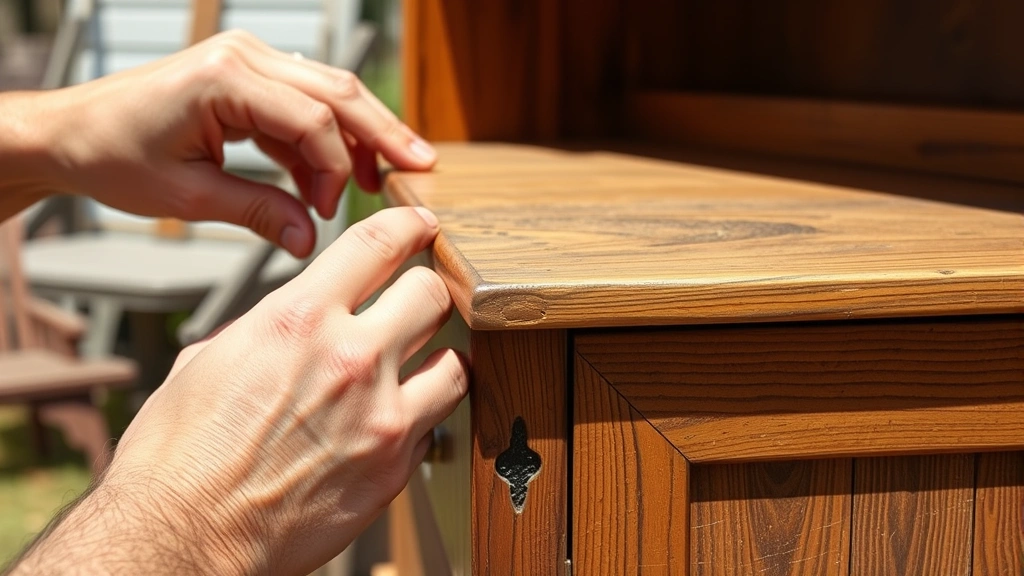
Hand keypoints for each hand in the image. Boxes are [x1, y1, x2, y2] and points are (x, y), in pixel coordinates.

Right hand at [9, 207, 467, 575]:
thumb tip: (295, 318)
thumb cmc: (181, 456)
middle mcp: (350, 360)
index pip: (378, 244)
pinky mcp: (395, 467)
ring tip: (418, 361)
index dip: (408, 224)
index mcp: (298, 320)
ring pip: (455, 359)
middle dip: (423, 290)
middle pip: (431, 293)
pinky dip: (424, 413)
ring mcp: (381, 416)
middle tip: (414, 299)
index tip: (420, 225)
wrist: (184, 536)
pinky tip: (398, 415)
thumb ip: (269, 325)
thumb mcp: (208, 359)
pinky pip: (436, 422)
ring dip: (437, 354)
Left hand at [20, 30, 435, 256]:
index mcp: (225, 77)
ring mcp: (248, 61)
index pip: (312, 119)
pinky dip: (326, 139)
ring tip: (389, 175)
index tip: (333, 212)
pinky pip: (303, 103)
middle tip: (422, 168)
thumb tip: (311, 239)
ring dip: (362, 134)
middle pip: (336, 92)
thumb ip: (257, 212)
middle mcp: (243, 57)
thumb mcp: (187, 195)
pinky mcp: (247, 76)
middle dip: (382, 133)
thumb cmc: (115, 155)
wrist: (71, 133)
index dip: (335, 169)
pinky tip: (338, 175)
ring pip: (328, 92)